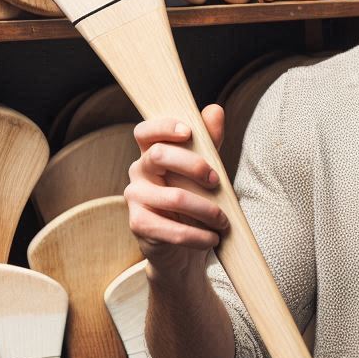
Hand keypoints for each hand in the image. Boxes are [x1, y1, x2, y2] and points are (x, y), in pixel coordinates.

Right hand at [124, 105, 228, 276]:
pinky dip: (198, 236)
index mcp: (152, 153)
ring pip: (172, 197)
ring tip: (223, 221)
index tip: (188, 132)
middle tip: (218, 182)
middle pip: (158, 155)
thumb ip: (209, 143)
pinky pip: (171, 230)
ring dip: (206, 210)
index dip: (164, 126)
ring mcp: (135, 198)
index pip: (146, 131)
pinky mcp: (139, 225)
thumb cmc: (195, 200)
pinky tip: (212, 239)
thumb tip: (215, 110)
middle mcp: (138, 171)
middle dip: (194, 166)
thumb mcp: (205, 170)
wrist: (184, 247)